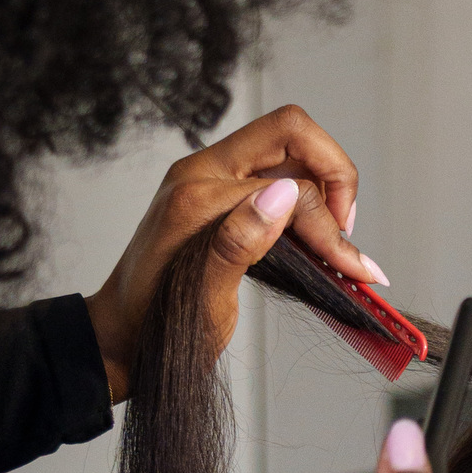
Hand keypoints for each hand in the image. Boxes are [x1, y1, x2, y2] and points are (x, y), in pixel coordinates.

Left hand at [84, 104, 387, 399]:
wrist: (121, 338)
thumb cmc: (156, 327)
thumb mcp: (202, 298)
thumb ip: (238, 243)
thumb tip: (283, 196)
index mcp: (198, 194)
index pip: (288, 177)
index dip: (326, 219)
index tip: (349, 266)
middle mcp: (203, 173)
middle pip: (291, 134)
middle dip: (334, 177)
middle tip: (346, 238)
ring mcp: (212, 181)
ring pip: (289, 153)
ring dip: (326, 189)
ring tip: (338, 245)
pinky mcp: (221, 197)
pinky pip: (277, 178)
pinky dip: (310, 204)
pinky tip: (321, 242)